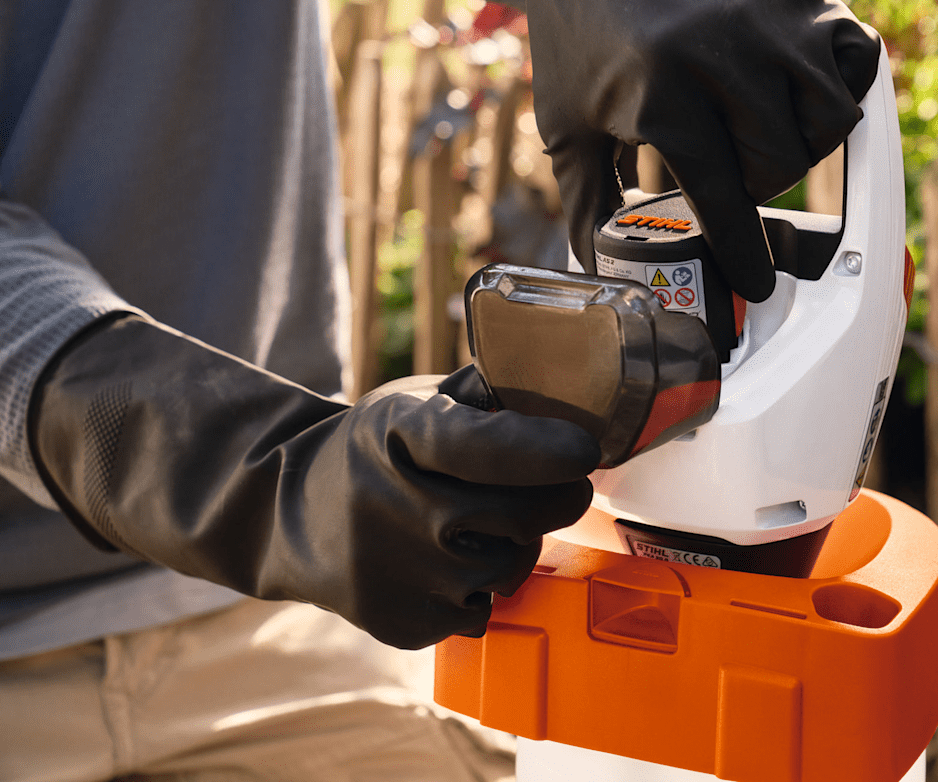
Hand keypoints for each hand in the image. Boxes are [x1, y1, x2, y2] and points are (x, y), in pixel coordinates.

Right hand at [31, 315, 599, 648]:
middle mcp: (393, 505)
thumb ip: (481, 397)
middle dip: (557, 498)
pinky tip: (449, 564)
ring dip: (516, 546)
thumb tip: (560, 384)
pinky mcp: (399, 622)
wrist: (285, 514)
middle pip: (518, 514)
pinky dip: (480, 589)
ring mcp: (394, 571)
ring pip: (508, 567)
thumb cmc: (373, 451)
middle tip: (565, 485)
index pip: (483, 446)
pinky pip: (480, 611)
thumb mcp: (410, 403)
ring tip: (486, 525)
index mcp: (399, 434)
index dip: (542, 450)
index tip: (585, 450)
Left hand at [520, 0, 879, 301]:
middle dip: (756, 186)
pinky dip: (836, 91)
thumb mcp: (569, 129)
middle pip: (781, 165)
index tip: (757, 283)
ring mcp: (773, 17)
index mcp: (664, 93)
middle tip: (729, 175)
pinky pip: (858, 65)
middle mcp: (725, 52)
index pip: (724, 196)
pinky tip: (794, 96)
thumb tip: (601, 267)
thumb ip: (587, 205)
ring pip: (829, 121)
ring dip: (799, 144)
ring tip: (758, 136)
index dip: (743, 252)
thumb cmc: (582, 42)